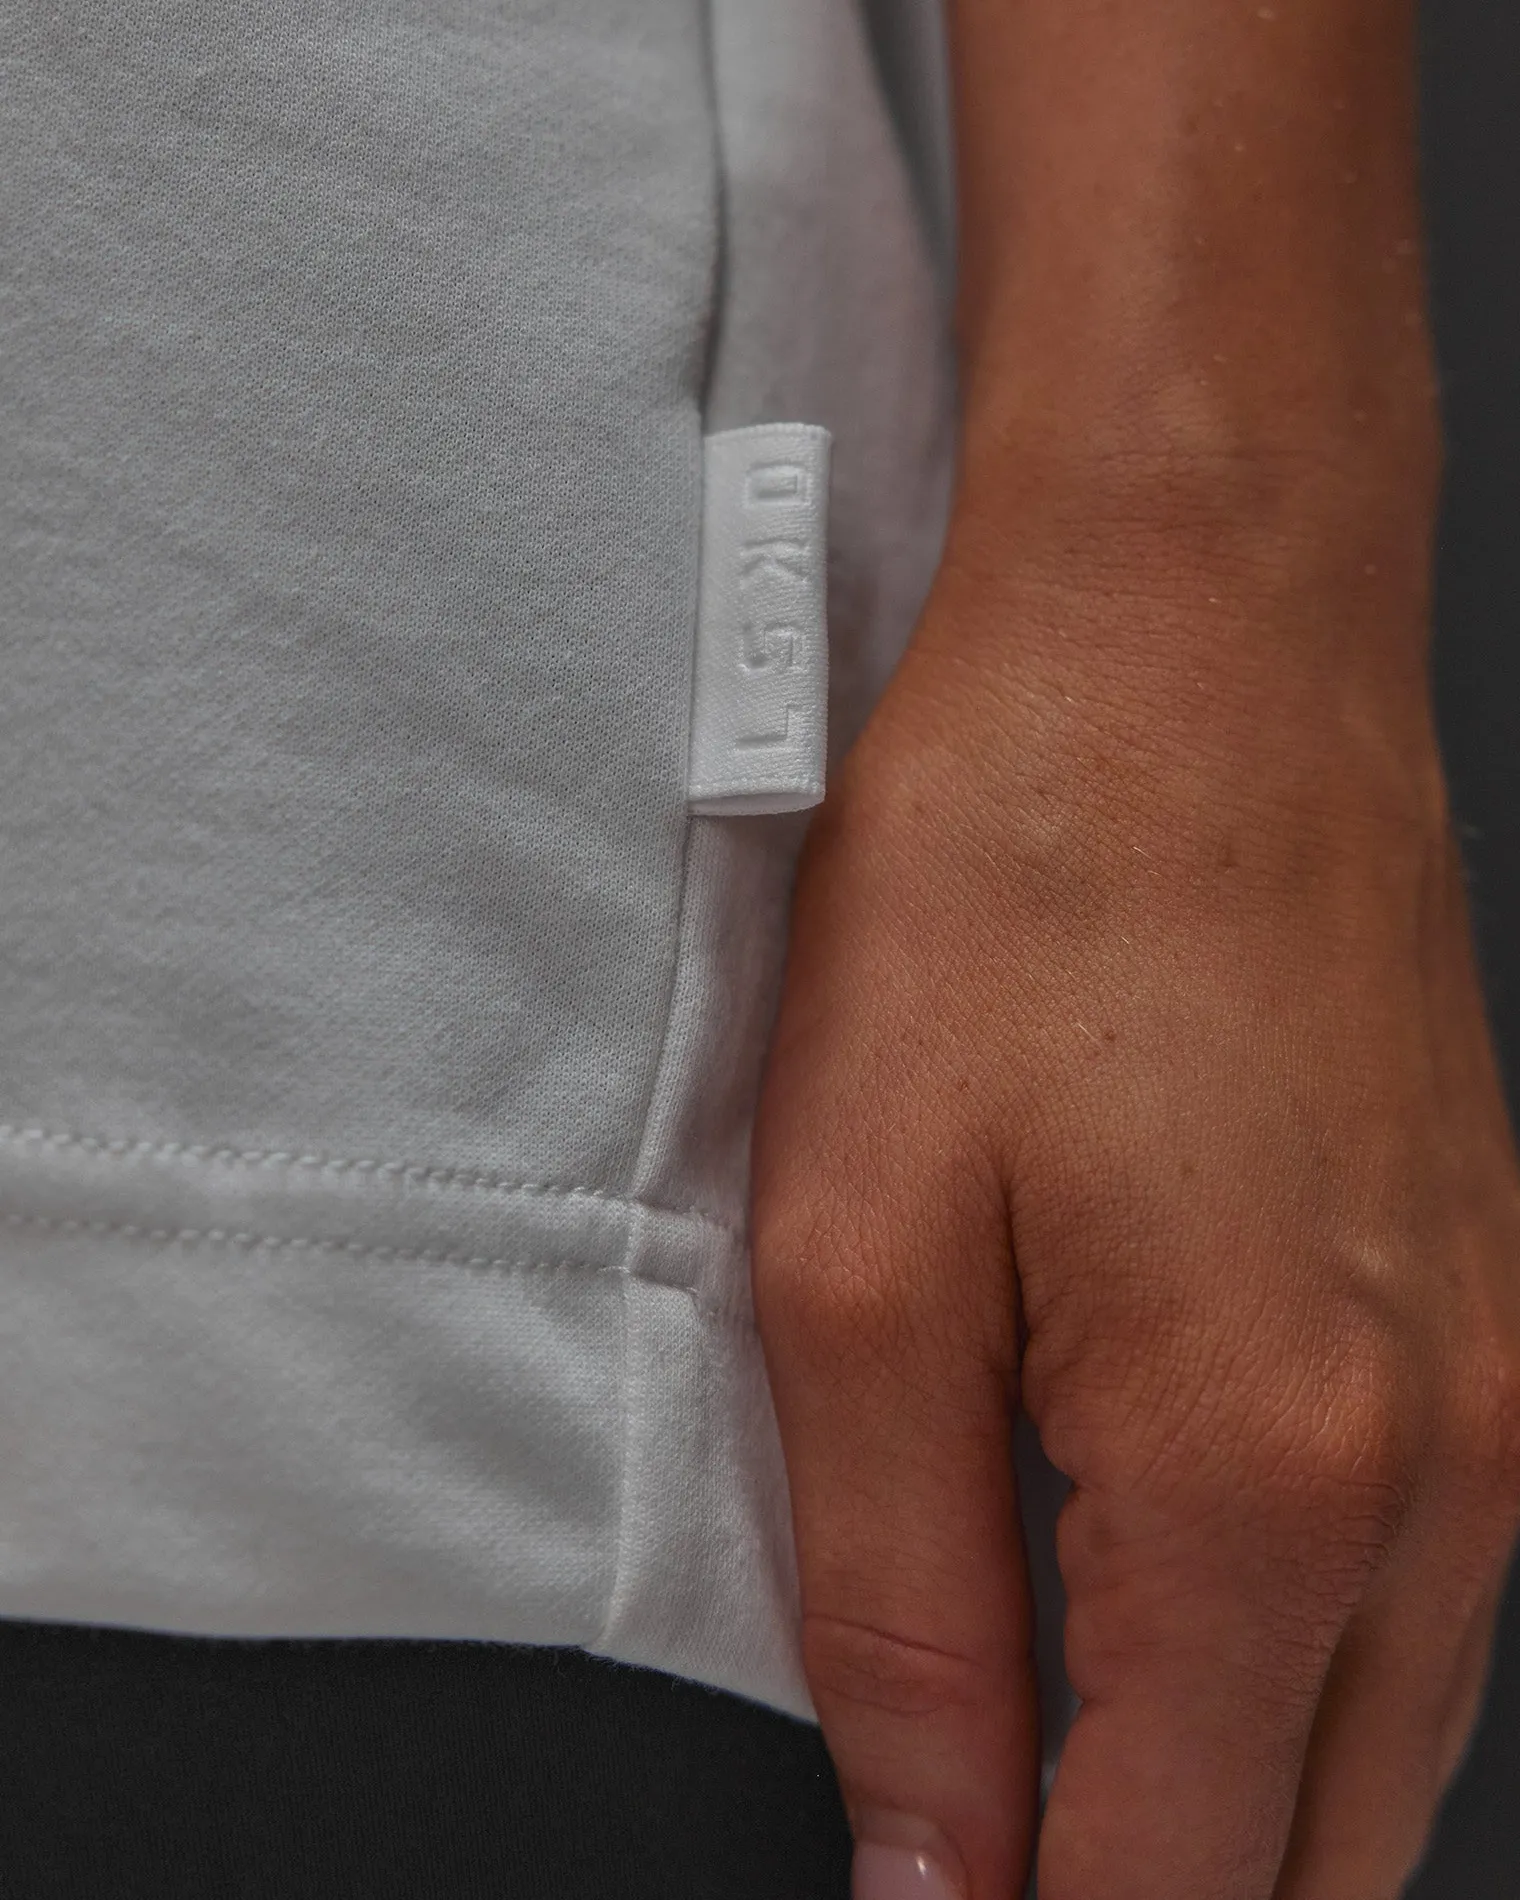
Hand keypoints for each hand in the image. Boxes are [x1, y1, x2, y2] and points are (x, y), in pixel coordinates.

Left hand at [749, 456, 1519, 1899]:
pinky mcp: (1496, 1305)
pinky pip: (1423, 1582)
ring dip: (1228, 1791)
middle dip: (1150, 1889)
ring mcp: (1506, 1383)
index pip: (1171, 1881)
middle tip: (987, 1859)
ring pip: (1386, 1728)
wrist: (1194, 645)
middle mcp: (1449, 1460)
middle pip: (1318, 1848)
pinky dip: (1295, 1655)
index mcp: (1268, 1477)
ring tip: (1057, 1755)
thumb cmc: (1020, 885)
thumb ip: (902, 1603)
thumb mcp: (863, 1256)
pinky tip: (1173, 1600)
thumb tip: (937, 1859)